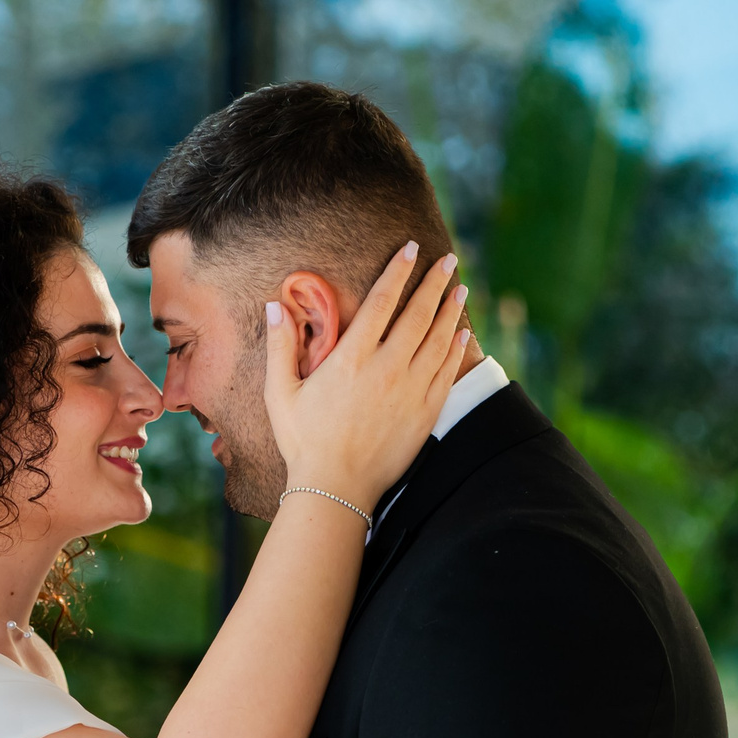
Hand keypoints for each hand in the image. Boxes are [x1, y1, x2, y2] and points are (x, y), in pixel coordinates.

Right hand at [263, 242, 471, 511]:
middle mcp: (386, 369)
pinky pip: (447, 371)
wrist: (336, 488)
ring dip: (450, 309)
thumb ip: (280, 347)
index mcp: (351, 359)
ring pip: (438, 340)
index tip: (410, 249)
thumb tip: (275, 306)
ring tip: (459, 287)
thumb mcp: (280, 393)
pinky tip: (462, 332)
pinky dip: (456, 348)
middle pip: (418, 314)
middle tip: (448, 259)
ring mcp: (410, 391)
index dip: (398, 271)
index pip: (382, 302)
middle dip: (435, 282)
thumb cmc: (303, 441)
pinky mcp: (425, 413)